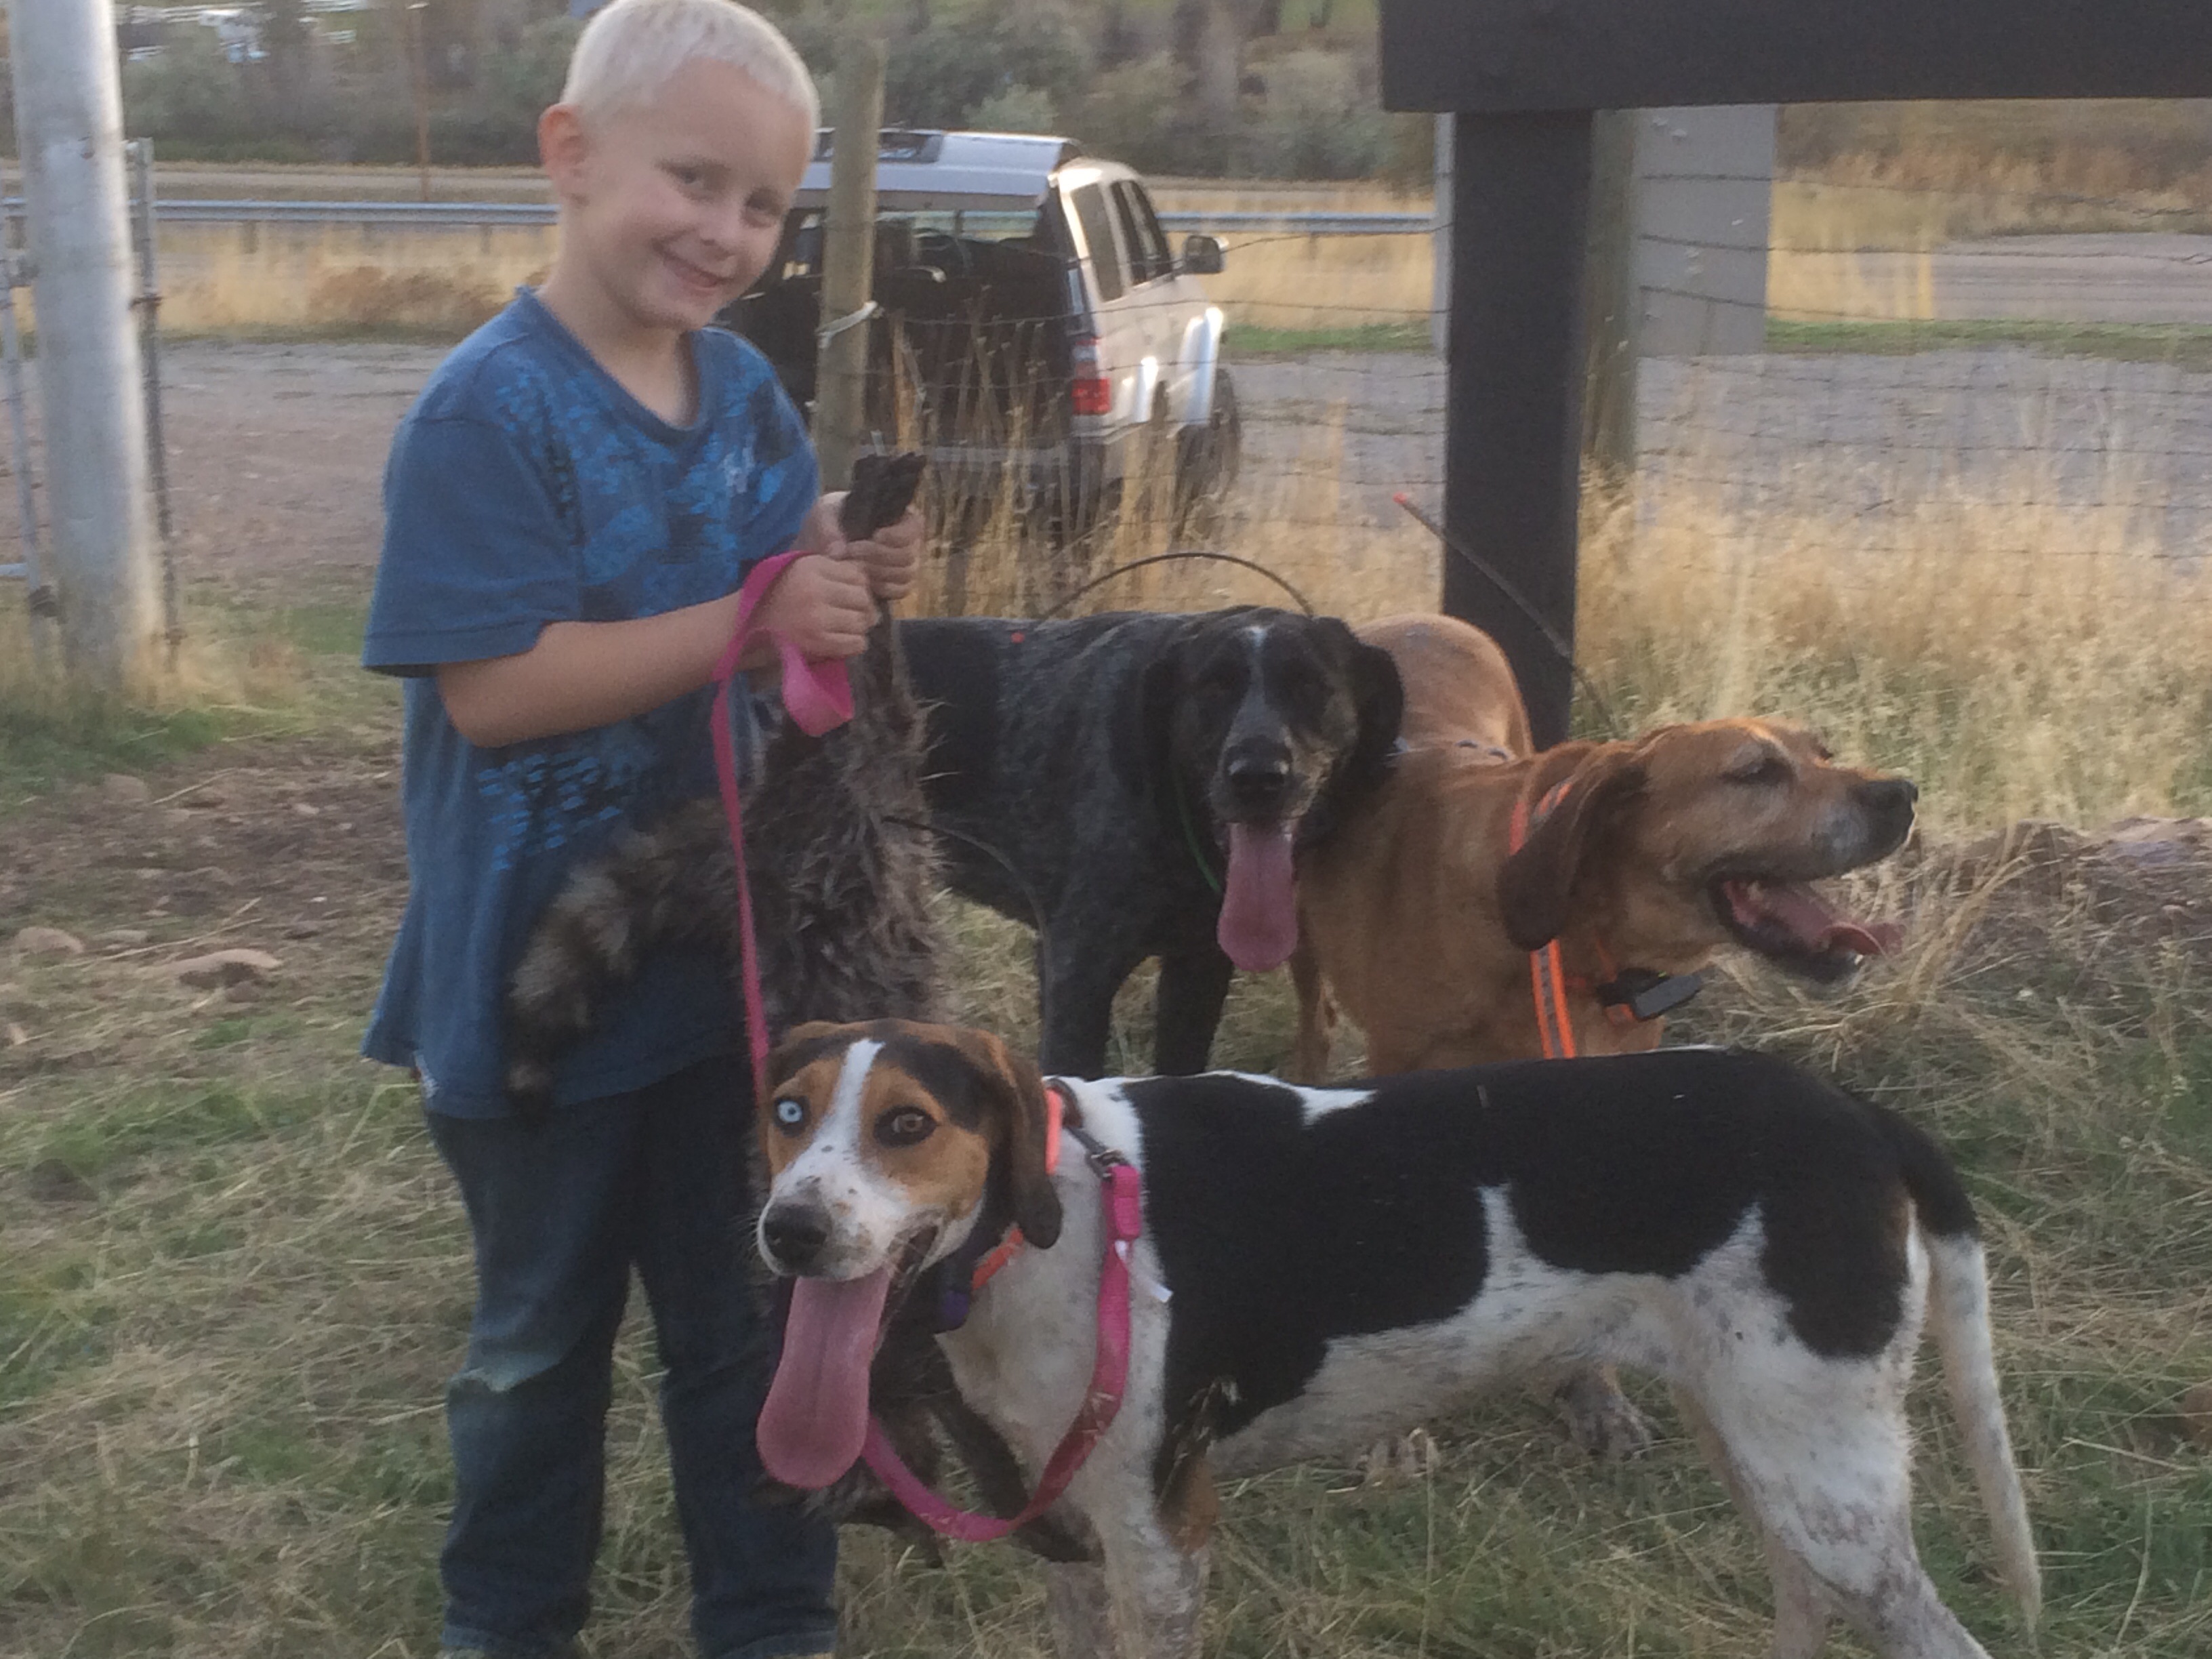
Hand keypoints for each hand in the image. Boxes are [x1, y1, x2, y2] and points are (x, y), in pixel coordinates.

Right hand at [753, 552, 873, 660]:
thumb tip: (865, 577)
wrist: (749, 621)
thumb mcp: (801, 567)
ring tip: (850, 627)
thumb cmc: (778, 592)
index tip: (854, 594)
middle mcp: (816, 590)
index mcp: (813, 567)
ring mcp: (817, 618)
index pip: (858, 576)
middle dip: (865, 607)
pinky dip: (856, 643)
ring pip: (861, 622)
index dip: (861, 586)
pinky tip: (846, 640)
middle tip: (858, 613)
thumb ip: (832, 568)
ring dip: (860, 626)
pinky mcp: (817, 642)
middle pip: (863, 598)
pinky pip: (855, 643)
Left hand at [800, 494, 923, 602]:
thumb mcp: (824, 514)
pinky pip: (901, 590)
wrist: (823, 542)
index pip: (914, 526)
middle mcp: (907, 542)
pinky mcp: (897, 584)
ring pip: (905, 574)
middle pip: (908, 554)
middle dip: (879, 556)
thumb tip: (839, 552)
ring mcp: (904, 565)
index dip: (897, 534)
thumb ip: (829, 529)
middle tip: (852, 552)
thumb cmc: (830, 521)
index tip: (875, 535)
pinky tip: (862, 583)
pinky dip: (883, 588)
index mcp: (898, 517)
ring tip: (853, 567)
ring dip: (877, 572)